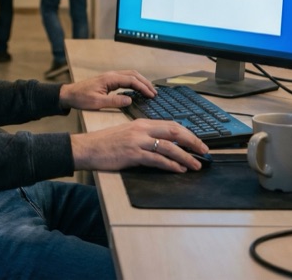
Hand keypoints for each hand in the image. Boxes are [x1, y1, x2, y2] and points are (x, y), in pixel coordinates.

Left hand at [58, 69, 154, 109]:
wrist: (69, 94)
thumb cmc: (81, 98)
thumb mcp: (97, 103)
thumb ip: (114, 101)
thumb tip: (130, 100)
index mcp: (110, 79)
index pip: (131, 80)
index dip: (143, 87)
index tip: (151, 95)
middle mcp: (111, 75)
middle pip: (133, 75)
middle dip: (145, 83)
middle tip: (154, 92)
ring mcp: (110, 76)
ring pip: (130, 75)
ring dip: (141, 81)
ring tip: (149, 90)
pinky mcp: (108, 80)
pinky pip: (125, 78)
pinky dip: (134, 82)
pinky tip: (137, 89)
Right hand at [71, 119, 209, 172]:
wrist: (87, 148)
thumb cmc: (105, 143)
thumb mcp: (127, 133)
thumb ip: (145, 136)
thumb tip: (164, 145)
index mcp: (142, 123)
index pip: (171, 124)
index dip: (188, 133)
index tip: (197, 141)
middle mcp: (142, 129)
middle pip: (175, 131)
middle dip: (193, 142)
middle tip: (204, 151)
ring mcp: (138, 141)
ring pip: (169, 147)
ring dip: (186, 157)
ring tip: (196, 165)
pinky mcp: (133, 154)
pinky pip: (157, 159)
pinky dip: (171, 165)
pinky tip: (178, 169)